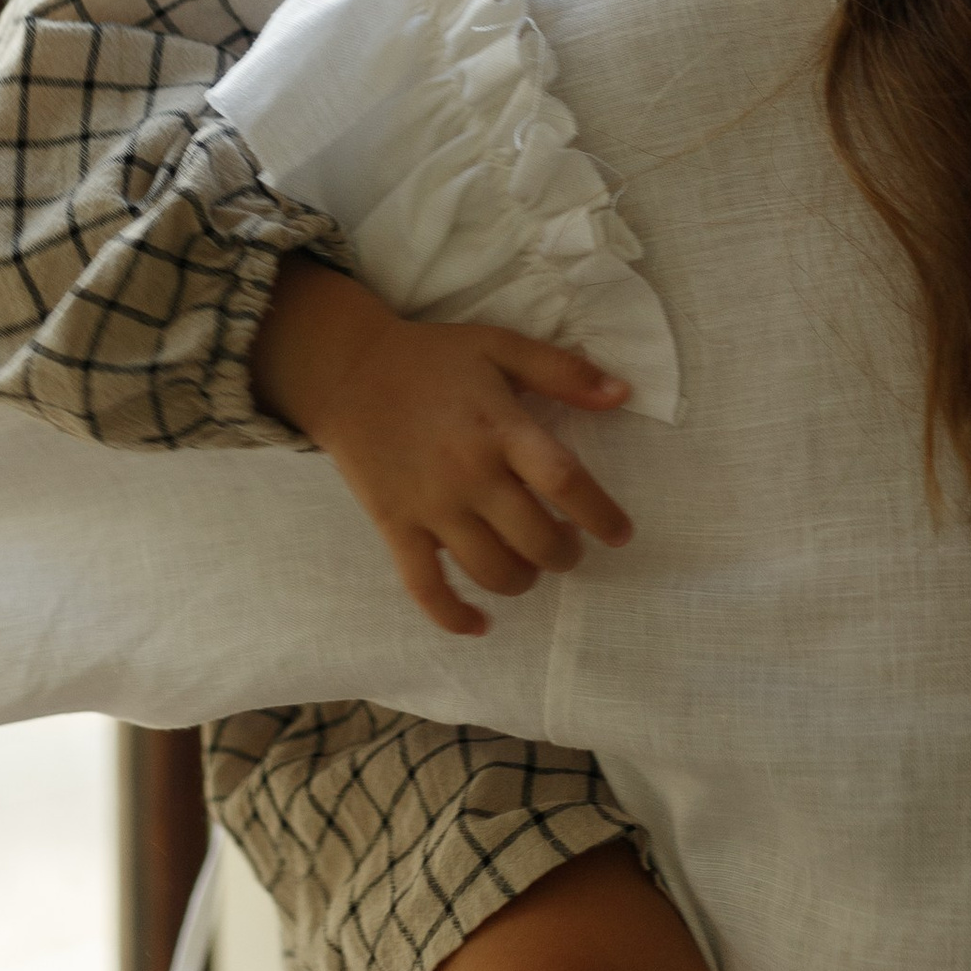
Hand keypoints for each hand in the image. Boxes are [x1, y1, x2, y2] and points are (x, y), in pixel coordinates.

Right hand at [252, 257, 631, 635]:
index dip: (601, 514)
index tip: (620, 533)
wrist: (348, 371)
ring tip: (530, 567)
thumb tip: (622, 394)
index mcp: (500, 428)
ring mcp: (431, 506)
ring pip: (491, 570)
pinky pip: (425, 587)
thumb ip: (563, 370)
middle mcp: (469, 474)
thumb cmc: (432, 359)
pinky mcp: (396, 526)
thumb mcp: (500, 346)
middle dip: (565, 554)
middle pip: (535, 539)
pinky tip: (480, 624)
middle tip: (568, 546)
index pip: (564, 481)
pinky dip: (454, 616)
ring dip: (523, 580)